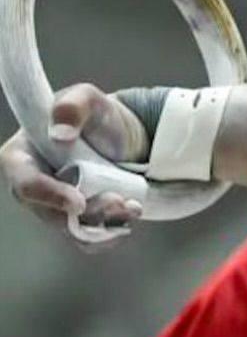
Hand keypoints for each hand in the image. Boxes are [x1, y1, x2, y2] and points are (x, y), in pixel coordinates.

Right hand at [1, 83, 149, 248]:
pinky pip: (87, 237)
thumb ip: (73, 106)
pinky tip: (129, 215)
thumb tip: (60, 130)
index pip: (24, 182)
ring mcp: (55, 205)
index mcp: (23, 156)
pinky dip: (110, 232)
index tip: (78, 200)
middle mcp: (34, 185)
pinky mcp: (77, 218)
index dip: (48, 195)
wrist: (125, 137)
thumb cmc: (98, 116)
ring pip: (72, 228)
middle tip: (121, 202)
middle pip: (50, 213)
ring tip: (133, 206)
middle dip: (88, 212)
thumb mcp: (88, 99)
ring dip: (104, 223)